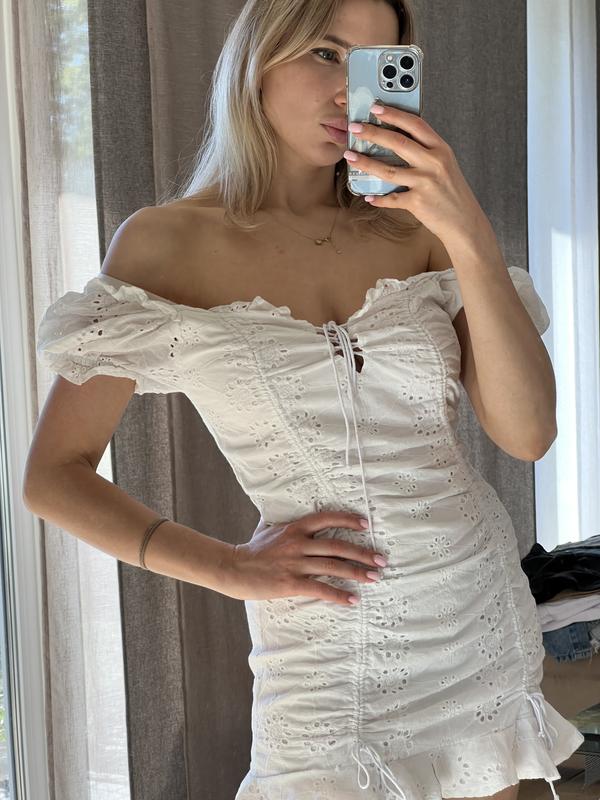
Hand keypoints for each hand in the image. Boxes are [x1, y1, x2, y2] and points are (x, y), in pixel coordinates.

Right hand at [223, 511, 387, 605]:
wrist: (233, 568)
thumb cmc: (251, 550)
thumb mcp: (269, 529)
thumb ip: (285, 525)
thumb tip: (293, 516)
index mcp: (295, 528)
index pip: (326, 518)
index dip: (348, 520)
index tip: (366, 525)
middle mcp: (298, 543)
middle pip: (338, 546)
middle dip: (363, 553)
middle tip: (381, 560)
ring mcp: (295, 563)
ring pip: (333, 566)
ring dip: (357, 573)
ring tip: (374, 578)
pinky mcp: (291, 583)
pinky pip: (321, 588)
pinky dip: (339, 595)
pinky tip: (353, 600)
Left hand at [344, 103, 489, 242]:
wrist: (464, 222)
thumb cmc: (452, 193)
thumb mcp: (445, 165)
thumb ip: (426, 151)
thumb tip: (397, 140)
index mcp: (441, 149)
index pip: (415, 124)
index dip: (394, 114)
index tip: (375, 108)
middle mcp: (434, 163)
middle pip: (398, 142)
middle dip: (373, 133)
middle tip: (354, 128)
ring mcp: (425, 183)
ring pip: (389, 170)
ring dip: (366, 162)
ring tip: (350, 156)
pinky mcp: (418, 203)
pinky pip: (391, 199)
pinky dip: (378, 198)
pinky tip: (368, 196)